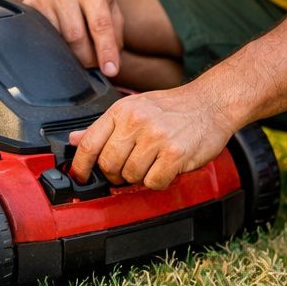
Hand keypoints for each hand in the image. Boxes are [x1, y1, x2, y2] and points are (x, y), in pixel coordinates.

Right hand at [23, 0, 124, 77]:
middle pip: (76, 38)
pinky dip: (53, 50)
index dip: (106, 51)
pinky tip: (59, 46)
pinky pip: (41, 40)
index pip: (100, 25)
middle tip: (92, 62)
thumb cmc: (91, 1)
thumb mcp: (111, 9)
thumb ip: (115, 35)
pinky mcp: (28, 8)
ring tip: (76, 51)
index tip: (110, 71)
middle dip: (87, 58)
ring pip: (56, 42)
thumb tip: (111, 65)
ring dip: (70, 56)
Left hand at [70, 85, 237, 189]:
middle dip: (116, 174)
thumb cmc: (173, 108)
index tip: (80, 177)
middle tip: (129, 168)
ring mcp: (156, 137)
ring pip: (130, 176)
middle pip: (108, 165)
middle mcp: (136, 122)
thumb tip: (74, 139)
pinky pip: (154, 182)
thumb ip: (104, 127)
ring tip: (153, 163)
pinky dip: (159, 181)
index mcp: (122, 111)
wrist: (211, 102)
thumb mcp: (134, 108)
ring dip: (140, 177)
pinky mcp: (175, 154)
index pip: (88, 144)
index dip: (80, 166)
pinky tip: (166, 168)